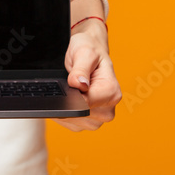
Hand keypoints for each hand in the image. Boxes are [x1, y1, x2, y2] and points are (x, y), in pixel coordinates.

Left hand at [53, 0, 120, 131]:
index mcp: (111, 91)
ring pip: (74, 121)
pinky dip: (63, 114)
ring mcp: (99, 117)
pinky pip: (71, 124)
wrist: (90, 54)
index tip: (64, 88)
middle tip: (63, 86)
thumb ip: (81, 69)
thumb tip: (79, 84)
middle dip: (67, 102)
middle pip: (80, 114)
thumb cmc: (89, 50)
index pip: (86, 103)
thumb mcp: (84, 53)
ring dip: (64, 109)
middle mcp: (109, 107)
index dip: (71, 96)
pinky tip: (64, 100)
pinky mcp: (89, 121)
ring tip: (65, 90)